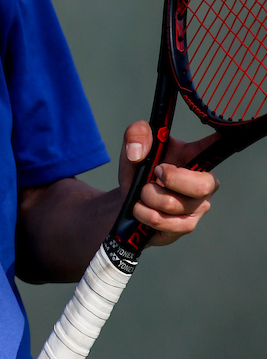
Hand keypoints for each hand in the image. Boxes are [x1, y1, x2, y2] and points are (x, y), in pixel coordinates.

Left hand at [118, 121, 219, 246]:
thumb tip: (137, 152)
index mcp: (197, 157)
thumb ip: (136, 134)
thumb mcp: (133, 147)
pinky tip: (140, 208)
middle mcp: (204, 183)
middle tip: (154, 172)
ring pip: (174, 204)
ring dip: (149, 197)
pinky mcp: (185, 227)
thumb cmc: (139, 171)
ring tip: (142, 192)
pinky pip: (166, 223)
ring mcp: (197, 207)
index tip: (231, 132)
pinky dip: (145, 214)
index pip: (219, 146)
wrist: (127, 202)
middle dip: (171, 179)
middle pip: (202, 185)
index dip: (224, 140)